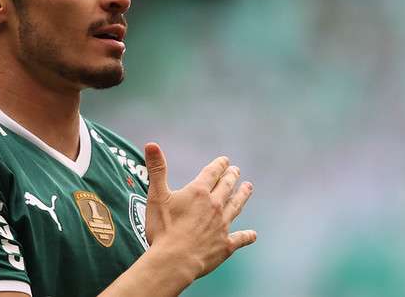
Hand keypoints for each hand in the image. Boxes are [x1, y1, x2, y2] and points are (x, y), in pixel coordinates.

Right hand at [143, 142, 255, 279]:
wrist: (175, 260)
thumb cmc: (163, 228)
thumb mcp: (156, 195)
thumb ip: (156, 169)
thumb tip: (151, 144)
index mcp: (199, 192)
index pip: (212, 173)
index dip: (219, 165)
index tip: (225, 160)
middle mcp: (214, 206)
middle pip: (227, 187)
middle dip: (232, 177)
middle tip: (236, 171)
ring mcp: (222, 225)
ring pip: (236, 206)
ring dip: (242, 196)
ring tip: (249, 188)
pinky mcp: (226, 245)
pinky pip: (240, 238)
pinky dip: (247, 236)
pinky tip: (253, 234)